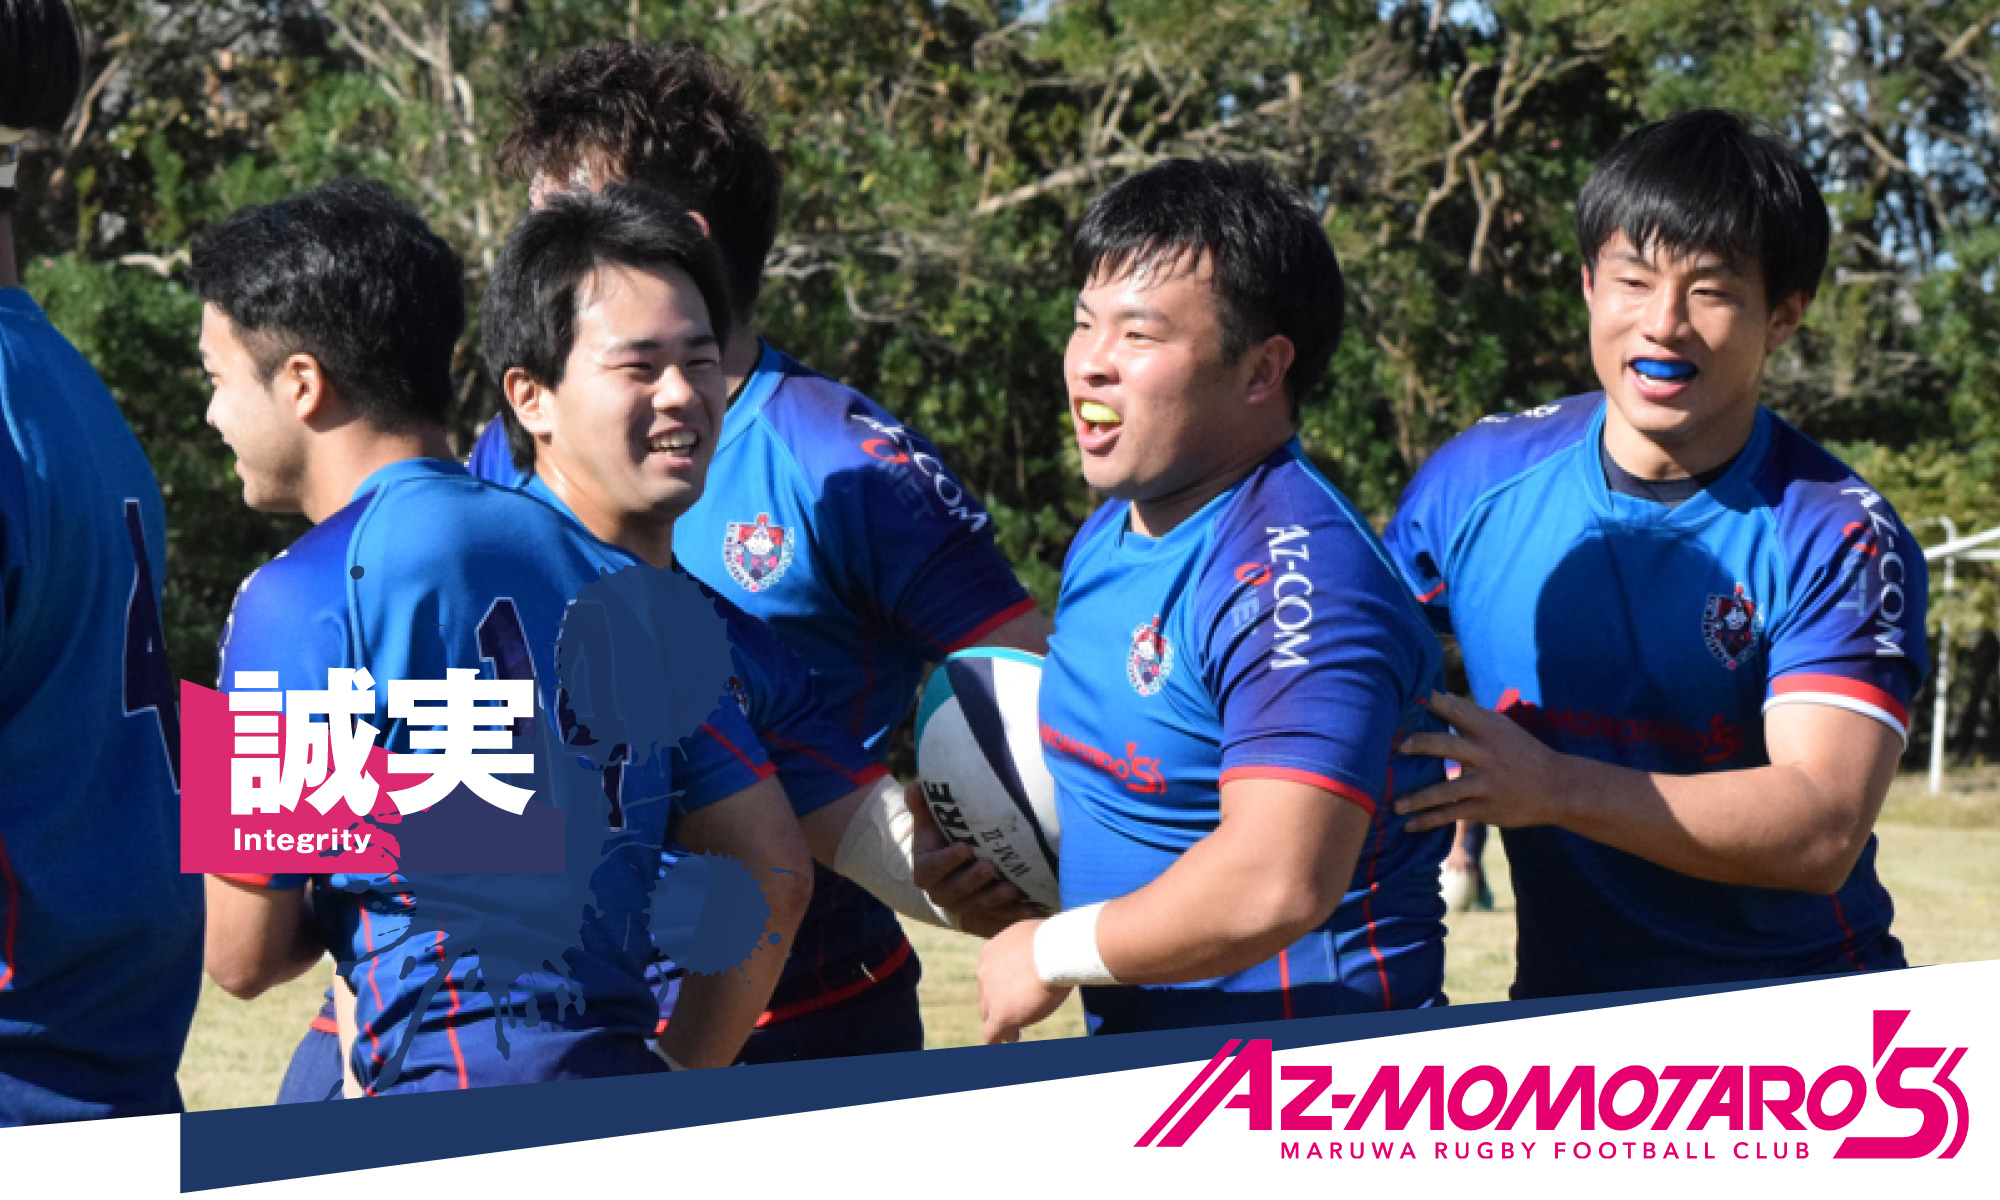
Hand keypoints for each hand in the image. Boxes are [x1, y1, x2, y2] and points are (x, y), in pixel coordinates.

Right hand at [906, 782, 1045, 936]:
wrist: (953, 868)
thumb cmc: (941, 838)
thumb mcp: (929, 822)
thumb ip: (922, 805)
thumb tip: (917, 786)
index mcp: (927, 870)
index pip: (932, 868)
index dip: (948, 861)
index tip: (965, 847)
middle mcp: (943, 892)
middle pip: (957, 890)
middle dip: (974, 880)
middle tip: (990, 866)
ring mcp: (966, 905)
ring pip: (979, 905)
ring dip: (995, 898)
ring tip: (1011, 888)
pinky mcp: (986, 913)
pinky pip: (1002, 916)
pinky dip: (1016, 912)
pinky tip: (1032, 906)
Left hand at [976, 919, 1069, 1043]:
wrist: (1056, 952)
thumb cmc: (1054, 939)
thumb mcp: (1035, 933)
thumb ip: (1029, 945)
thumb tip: (1043, 946)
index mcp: (991, 953)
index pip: (992, 975)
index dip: (1003, 986)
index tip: (1016, 993)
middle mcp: (984, 973)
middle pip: (987, 996)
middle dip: (1001, 1005)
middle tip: (1015, 1015)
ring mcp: (990, 995)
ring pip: (989, 1016)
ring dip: (1001, 1026)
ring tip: (1013, 1036)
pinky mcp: (1001, 1015)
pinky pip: (992, 1035)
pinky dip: (999, 1041)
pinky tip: (1008, 1044)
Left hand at [1395, 691, 1572, 834]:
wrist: (1557, 788)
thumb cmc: (1521, 751)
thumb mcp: (1501, 727)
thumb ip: (1469, 715)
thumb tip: (1436, 696)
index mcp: (1487, 729)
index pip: (1454, 709)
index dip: (1430, 701)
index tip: (1405, 696)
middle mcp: (1485, 754)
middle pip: (1446, 745)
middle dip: (1420, 744)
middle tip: (1395, 747)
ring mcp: (1485, 783)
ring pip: (1445, 789)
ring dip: (1417, 798)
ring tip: (1393, 805)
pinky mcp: (1485, 808)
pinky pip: (1451, 814)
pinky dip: (1429, 821)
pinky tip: (1408, 825)